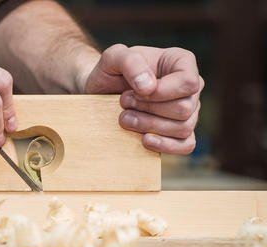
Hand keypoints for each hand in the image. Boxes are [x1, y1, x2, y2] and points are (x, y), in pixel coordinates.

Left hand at [81, 44, 203, 154]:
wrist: (101, 92)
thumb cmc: (110, 71)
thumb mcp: (113, 57)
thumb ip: (130, 62)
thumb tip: (149, 87)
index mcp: (181, 62)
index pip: (188, 83)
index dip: (161, 92)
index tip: (136, 91)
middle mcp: (189, 88)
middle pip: (184, 108)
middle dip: (149, 109)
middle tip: (124, 102)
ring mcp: (188, 112)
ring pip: (183, 128)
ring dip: (149, 126)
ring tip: (125, 118)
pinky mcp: (179, 133)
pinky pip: (186, 145)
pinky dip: (165, 145)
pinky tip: (144, 140)